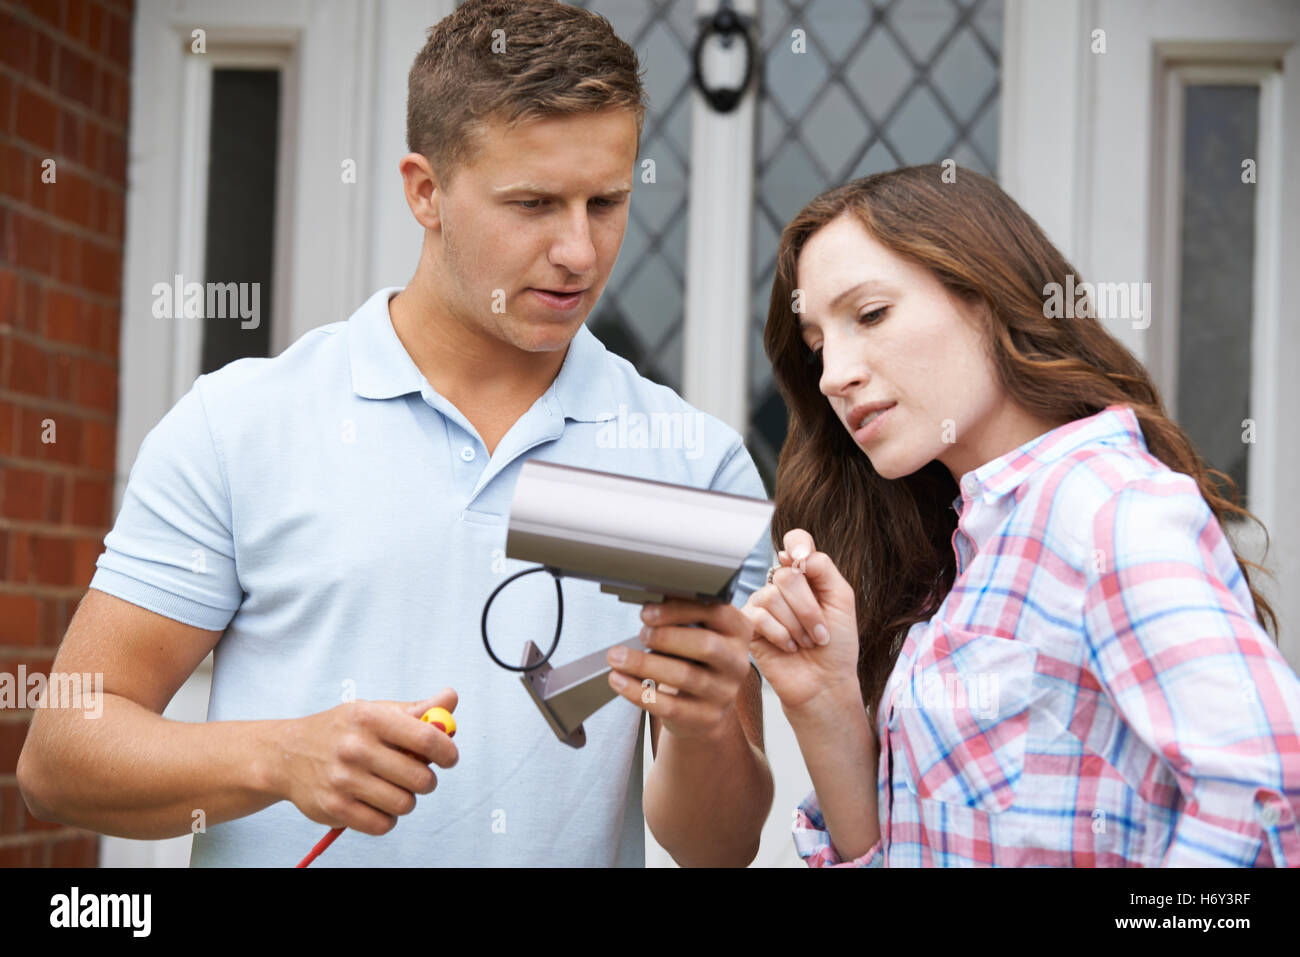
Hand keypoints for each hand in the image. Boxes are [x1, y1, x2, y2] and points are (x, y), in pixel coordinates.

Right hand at [274, 688, 458, 835]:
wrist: (287, 754)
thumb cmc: (343, 730)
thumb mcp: (375, 711)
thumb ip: (416, 709)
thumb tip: (450, 699)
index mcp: (370, 718)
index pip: (426, 737)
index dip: (447, 751)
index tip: (449, 758)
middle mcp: (355, 748)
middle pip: (420, 777)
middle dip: (427, 780)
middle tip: (418, 775)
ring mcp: (343, 780)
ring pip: (404, 804)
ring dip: (407, 800)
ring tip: (394, 788)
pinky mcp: (334, 808)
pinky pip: (383, 824)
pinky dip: (387, 818)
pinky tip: (377, 803)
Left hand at [606, 598, 752, 741]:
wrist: (704, 707)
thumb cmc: (694, 660)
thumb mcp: (696, 634)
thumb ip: (681, 619)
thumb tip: (648, 606)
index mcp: (738, 632)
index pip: (716, 613)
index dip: (679, 610)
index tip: (648, 612)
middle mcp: (737, 662)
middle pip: (705, 645)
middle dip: (666, 637)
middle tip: (641, 633)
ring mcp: (724, 693)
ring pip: (685, 676)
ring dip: (644, 663)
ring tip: (617, 656)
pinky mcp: (706, 718)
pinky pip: (669, 706)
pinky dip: (638, 691)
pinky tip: (618, 680)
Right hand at [742, 529, 859, 713]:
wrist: (825, 683)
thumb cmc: (836, 646)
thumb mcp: (841, 600)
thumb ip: (823, 569)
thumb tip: (797, 554)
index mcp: (805, 575)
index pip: (795, 540)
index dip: (798, 545)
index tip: (803, 560)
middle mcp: (781, 585)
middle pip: (787, 575)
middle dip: (809, 609)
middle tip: (819, 633)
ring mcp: (762, 604)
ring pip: (772, 597)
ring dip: (797, 626)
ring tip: (804, 643)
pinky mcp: (748, 625)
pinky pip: (759, 617)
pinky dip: (780, 635)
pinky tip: (788, 647)